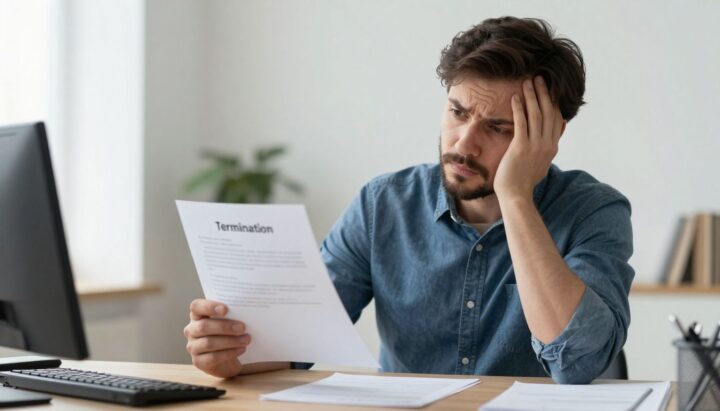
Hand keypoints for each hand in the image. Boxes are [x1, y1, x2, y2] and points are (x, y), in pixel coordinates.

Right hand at [184, 299, 250, 377]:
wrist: (228, 356)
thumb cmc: (229, 332)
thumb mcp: (230, 320)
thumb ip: (233, 313)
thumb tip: (248, 310)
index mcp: (197, 315)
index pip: (196, 307)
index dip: (209, 307)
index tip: (225, 309)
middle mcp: (192, 330)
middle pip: (203, 326)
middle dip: (224, 327)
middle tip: (242, 328)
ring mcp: (193, 346)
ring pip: (209, 343)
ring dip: (230, 341)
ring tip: (246, 339)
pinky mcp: (198, 361)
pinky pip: (213, 358)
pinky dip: (229, 353)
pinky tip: (241, 349)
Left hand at [494, 76, 564, 200]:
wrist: (516, 195)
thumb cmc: (524, 181)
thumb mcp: (542, 164)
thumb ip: (549, 148)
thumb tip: (557, 134)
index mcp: (552, 147)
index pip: (556, 119)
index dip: (553, 102)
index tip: (549, 88)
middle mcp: (547, 144)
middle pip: (548, 112)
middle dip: (544, 93)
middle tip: (539, 78)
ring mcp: (535, 146)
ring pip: (536, 115)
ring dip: (532, 96)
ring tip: (527, 82)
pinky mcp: (521, 147)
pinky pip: (521, 123)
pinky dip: (519, 108)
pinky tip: (515, 97)